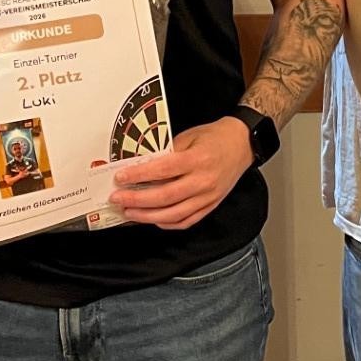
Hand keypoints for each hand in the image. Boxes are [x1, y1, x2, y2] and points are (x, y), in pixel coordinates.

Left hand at [110, 116, 252, 229]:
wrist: (242, 144)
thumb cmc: (214, 138)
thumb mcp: (188, 137)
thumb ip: (166, 153)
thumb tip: (140, 167)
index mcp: (198, 159)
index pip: (163, 170)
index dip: (139, 176)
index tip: (121, 178)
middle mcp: (204, 180)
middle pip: (165, 196)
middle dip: (137, 200)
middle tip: (118, 198)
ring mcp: (208, 196)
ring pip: (174, 214)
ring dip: (148, 216)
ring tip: (130, 212)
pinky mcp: (211, 206)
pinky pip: (186, 221)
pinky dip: (167, 223)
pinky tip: (153, 220)